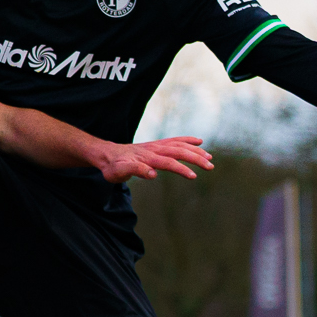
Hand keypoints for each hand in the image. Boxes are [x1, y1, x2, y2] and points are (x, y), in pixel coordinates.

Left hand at [94, 136, 212, 183]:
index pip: (168, 163)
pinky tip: (198, 142)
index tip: (194, 176)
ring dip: (195, 151)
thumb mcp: (119, 172)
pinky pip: (175, 140)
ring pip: (180, 145)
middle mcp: (154, 149)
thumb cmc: (112, 167)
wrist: (106, 155)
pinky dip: (187, 140)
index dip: (181, 169)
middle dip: (195, 159)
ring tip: (209, 158)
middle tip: (210, 167)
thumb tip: (152, 174)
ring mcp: (156, 146)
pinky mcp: (157, 145)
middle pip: (179, 152)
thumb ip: (135, 170)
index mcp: (147, 158)